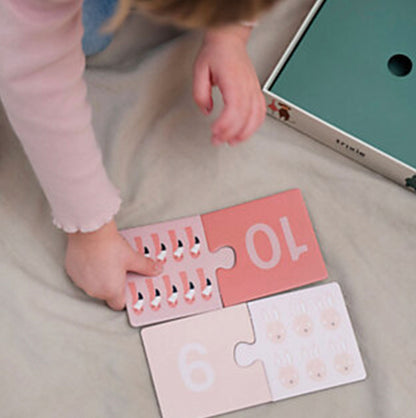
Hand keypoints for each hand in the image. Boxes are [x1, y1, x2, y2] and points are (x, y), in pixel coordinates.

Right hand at [65, 219, 162, 309]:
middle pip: (106, 294)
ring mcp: (81, 282)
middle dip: (114, 284)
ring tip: (108, 262)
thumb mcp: (132, 257)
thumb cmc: (109, 246)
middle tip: (121, 270)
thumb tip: (157, 270)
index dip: (125, 296)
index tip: (129, 286)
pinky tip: (96, 258)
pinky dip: (89, 270)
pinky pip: (83, 276)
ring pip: (93, 285)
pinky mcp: (72, 272)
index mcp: (110, 291)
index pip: (118, 304)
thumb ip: (146, 267)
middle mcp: (94, 290)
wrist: (90, 232)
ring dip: (100, 278)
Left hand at [193, 24, 265, 145]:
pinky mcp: (255, 91)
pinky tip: (245, 132)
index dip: (225, 125)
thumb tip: (207, 111)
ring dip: (244, 133)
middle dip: (230, 133)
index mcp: (233, 81)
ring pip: (256, 117)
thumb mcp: (199, 70)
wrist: (229, 39)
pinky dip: (254, 125)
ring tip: (232, 141)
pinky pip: (261, 112)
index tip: (214, 132)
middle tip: (217, 140)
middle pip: (244, 117)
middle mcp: (247, 86)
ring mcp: (253, 89)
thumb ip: (200, 93)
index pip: (233, 109)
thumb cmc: (216, 52)